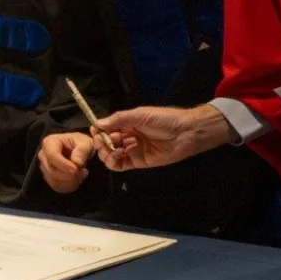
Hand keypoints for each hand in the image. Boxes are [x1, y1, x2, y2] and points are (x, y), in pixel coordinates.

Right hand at [37, 132, 94, 193]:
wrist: (79, 150)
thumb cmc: (80, 144)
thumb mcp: (85, 143)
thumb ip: (82, 150)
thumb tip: (76, 162)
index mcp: (50, 142)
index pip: (52, 156)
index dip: (64, 165)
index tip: (76, 169)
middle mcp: (43, 155)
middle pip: (52, 170)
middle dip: (70, 175)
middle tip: (84, 172)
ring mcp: (44, 167)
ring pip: (55, 181)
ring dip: (71, 181)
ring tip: (82, 174)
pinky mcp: (48, 178)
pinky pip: (57, 187)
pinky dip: (70, 186)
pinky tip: (78, 179)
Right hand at [93, 104, 235, 171]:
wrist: (186, 133)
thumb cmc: (164, 119)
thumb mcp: (140, 114)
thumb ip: (119, 119)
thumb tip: (98, 124)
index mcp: (128, 122)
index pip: (107, 128)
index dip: (99, 130)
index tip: (95, 132)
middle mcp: (128, 136)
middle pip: (107, 142)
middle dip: (101, 142)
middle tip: (102, 142)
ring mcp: (133, 150)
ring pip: (111, 154)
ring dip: (106, 153)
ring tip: (111, 149)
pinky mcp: (139, 162)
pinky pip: (121, 165)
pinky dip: (114, 162)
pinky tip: (117, 155)